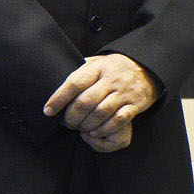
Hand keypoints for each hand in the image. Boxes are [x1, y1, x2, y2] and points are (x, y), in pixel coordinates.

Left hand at [44, 53, 158, 146]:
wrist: (146, 69)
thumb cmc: (113, 68)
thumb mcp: (97, 62)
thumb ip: (79, 69)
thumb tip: (54, 77)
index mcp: (98, 67)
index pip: (75, 83)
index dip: (59, 98)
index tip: (48, 110)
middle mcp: (111, 79)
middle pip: (86, 101)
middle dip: (72, 117)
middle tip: (67, 123)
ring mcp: (124, 92)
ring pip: (101, 112)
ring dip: (86, 124)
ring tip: (80, 127)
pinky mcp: (135, 104)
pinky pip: (118, 120)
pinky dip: (104, 128)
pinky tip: (95, 131)